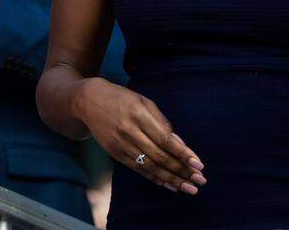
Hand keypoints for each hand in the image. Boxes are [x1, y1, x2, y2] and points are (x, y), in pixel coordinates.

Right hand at [74, 78, 206, 194]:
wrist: (88, 100)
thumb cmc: (122, 99)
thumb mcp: (144, 102)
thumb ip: (162, 123)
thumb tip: (180, 145)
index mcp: (138, 114)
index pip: (165, 139)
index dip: (183, 154)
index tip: (199, 165)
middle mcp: (128, 130)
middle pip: (158, 156)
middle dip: (181, 170)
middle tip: (199, 181)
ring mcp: (119, 143)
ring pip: (148, 166)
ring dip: (170, 179)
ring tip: (187, 188)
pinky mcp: (113, 152)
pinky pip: (137, 168)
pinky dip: (154, 178)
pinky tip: (168, 184)